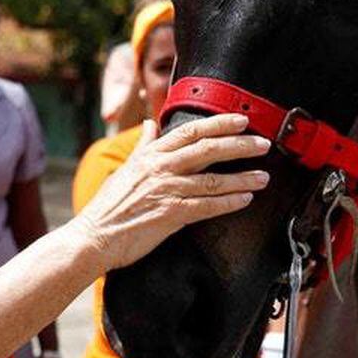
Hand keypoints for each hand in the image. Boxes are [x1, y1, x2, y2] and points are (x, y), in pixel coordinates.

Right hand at [73, 114, 269, 272]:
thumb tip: (151, 124)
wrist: (94, 237)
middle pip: (207, 150)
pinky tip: (245, 200)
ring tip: (263, 176)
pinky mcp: (170, 215)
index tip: (241, 120)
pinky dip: (228, 202)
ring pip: (212, 180)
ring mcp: (166, 191)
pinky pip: (207, 206)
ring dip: (242, 178)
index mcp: (150, 156)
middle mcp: (159, 169)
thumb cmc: (108, 206)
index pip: (190, 132)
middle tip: (262, 144)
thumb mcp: (125, 169)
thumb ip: (144, 146)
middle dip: (239, 145)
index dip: (218, 124)